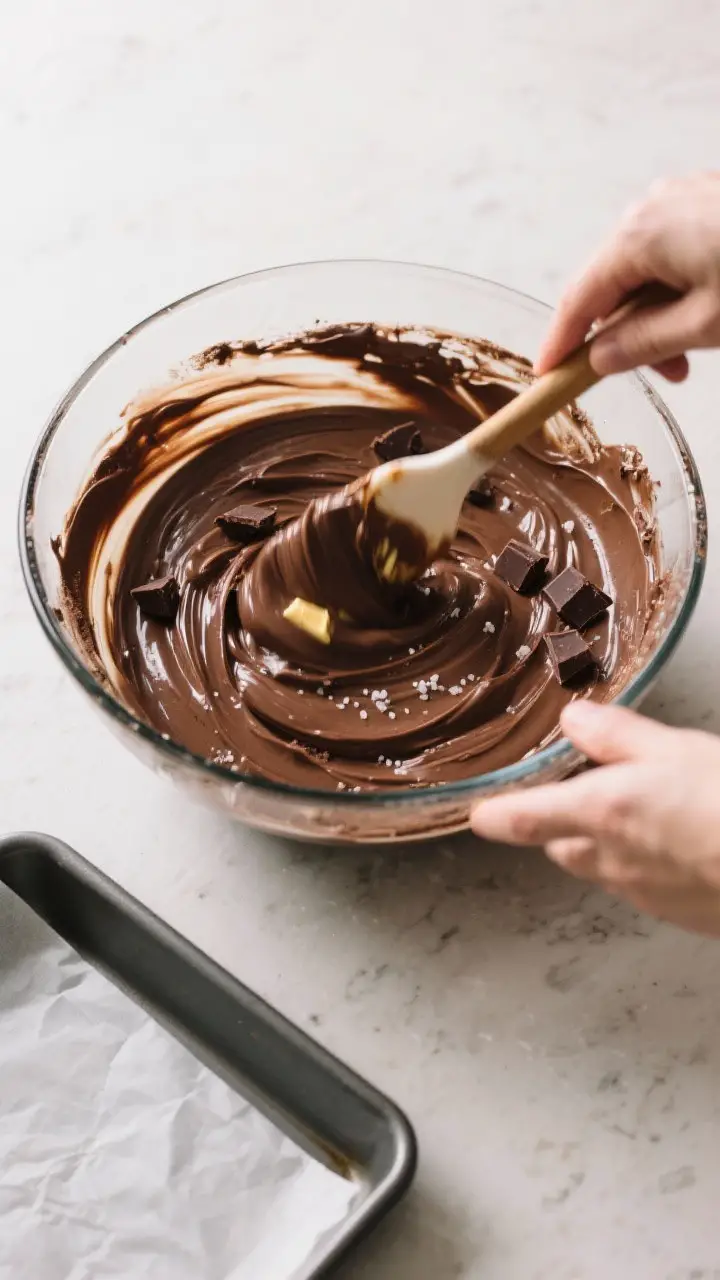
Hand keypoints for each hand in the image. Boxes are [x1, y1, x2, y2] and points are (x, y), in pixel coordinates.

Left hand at [471, 700, 719, 936]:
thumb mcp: (676, 749)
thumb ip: (617, 735)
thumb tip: (573, 721)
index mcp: (599, 813)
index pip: (520, 820)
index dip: (493, 815)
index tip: (480, 811)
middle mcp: (608, 859)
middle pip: (559, 846)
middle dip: (564, 822)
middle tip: (594, 789)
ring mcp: (641, 893)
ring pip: (601, 867)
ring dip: (608, 843)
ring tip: (649, 812)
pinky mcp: (674, 914)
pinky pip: (642, 886)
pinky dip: (649, 864)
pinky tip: (684, 843)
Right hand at [536, 171, 719, 381]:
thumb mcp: (705, 323)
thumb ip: (644, 344)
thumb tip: (599, 358)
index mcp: (639, 235)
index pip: (579, 300)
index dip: (561, 342)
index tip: (547, 374)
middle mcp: (650, 207)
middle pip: (613, 285)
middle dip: (629, 333)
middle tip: (666, 372)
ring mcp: (678, 198)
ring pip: (644, 269)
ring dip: (658, 312)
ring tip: (692, 347)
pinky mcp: (704, 200)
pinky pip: (671, 250)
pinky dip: (678, 285)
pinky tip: (704, 308)